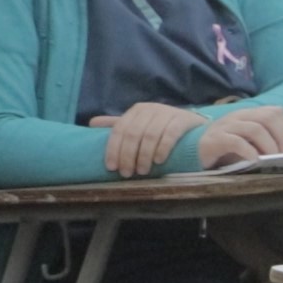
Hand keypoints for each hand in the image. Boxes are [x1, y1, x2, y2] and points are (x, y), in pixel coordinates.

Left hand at [91, 103, 208, 176]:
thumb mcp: (139, 124)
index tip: (112, 168)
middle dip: (128, 156)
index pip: (119, 130)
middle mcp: (151, 109)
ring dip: (144, 156)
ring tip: (143, 171)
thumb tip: (91, 123)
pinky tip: (158, 161)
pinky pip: (170, 134)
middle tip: (127, 173)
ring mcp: (168, 113)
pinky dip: (162, 149)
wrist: (192, 124)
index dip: (113, 149)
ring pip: (150, 135)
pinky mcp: (182, 120)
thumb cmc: (161, 127)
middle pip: (133, 134)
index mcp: (136, 110)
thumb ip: (118, 125)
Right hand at [195, 106, 282, 169]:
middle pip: (268, 117)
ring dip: (268, 146)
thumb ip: (263, 141)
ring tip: (268, 160)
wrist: (190, 151)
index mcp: (249, 114)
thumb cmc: (225, 149)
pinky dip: (248, 151)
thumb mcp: (247, 141)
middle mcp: (238, 116)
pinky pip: (236, 142)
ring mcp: (225, 126)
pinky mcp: (214, 140)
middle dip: (280, 137)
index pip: (275, 111)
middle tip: (280, 156)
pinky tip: (252, 160)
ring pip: (255, 129)